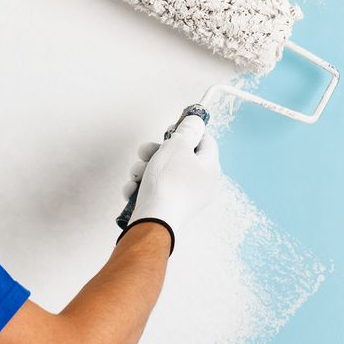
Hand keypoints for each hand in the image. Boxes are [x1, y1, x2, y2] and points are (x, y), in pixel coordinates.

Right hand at [123, 114, 221, 248]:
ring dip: (145, 169)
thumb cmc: (167, 182)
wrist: (153, 221)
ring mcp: (186, 198)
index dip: (189, 131)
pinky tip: (133, 189)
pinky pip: (157, 190)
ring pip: (164, 173)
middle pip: (180, 157)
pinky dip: (143, 187)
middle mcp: (202, 184)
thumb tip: (196, 122)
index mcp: (210, 168)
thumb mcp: (177, 147)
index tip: (172, 128)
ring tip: (136, 174)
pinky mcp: (170, 209)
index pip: (206, 141)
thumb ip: (186, 131)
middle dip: (157, 152)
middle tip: (145, 151)